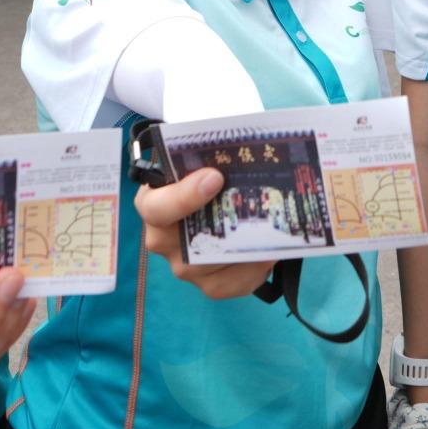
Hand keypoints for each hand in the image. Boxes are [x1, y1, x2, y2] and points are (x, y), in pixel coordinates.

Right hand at [134, 168, 274, 298]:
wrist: (211, 192)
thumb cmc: (204, 171)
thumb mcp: (199, 157)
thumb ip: (210, 154)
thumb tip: (237, 143)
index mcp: (152, 203)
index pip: (156, 208)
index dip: (183, 197)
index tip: (214, 178)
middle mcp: (162, 240)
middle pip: (186, 247)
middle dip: (225, 230)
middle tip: (260, 211)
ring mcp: (184, 266)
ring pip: (212, 269)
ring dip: (245, 252)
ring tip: (275, 233)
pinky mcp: (209, 284)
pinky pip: (232, 285)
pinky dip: (256, 269)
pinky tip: (273, 252)